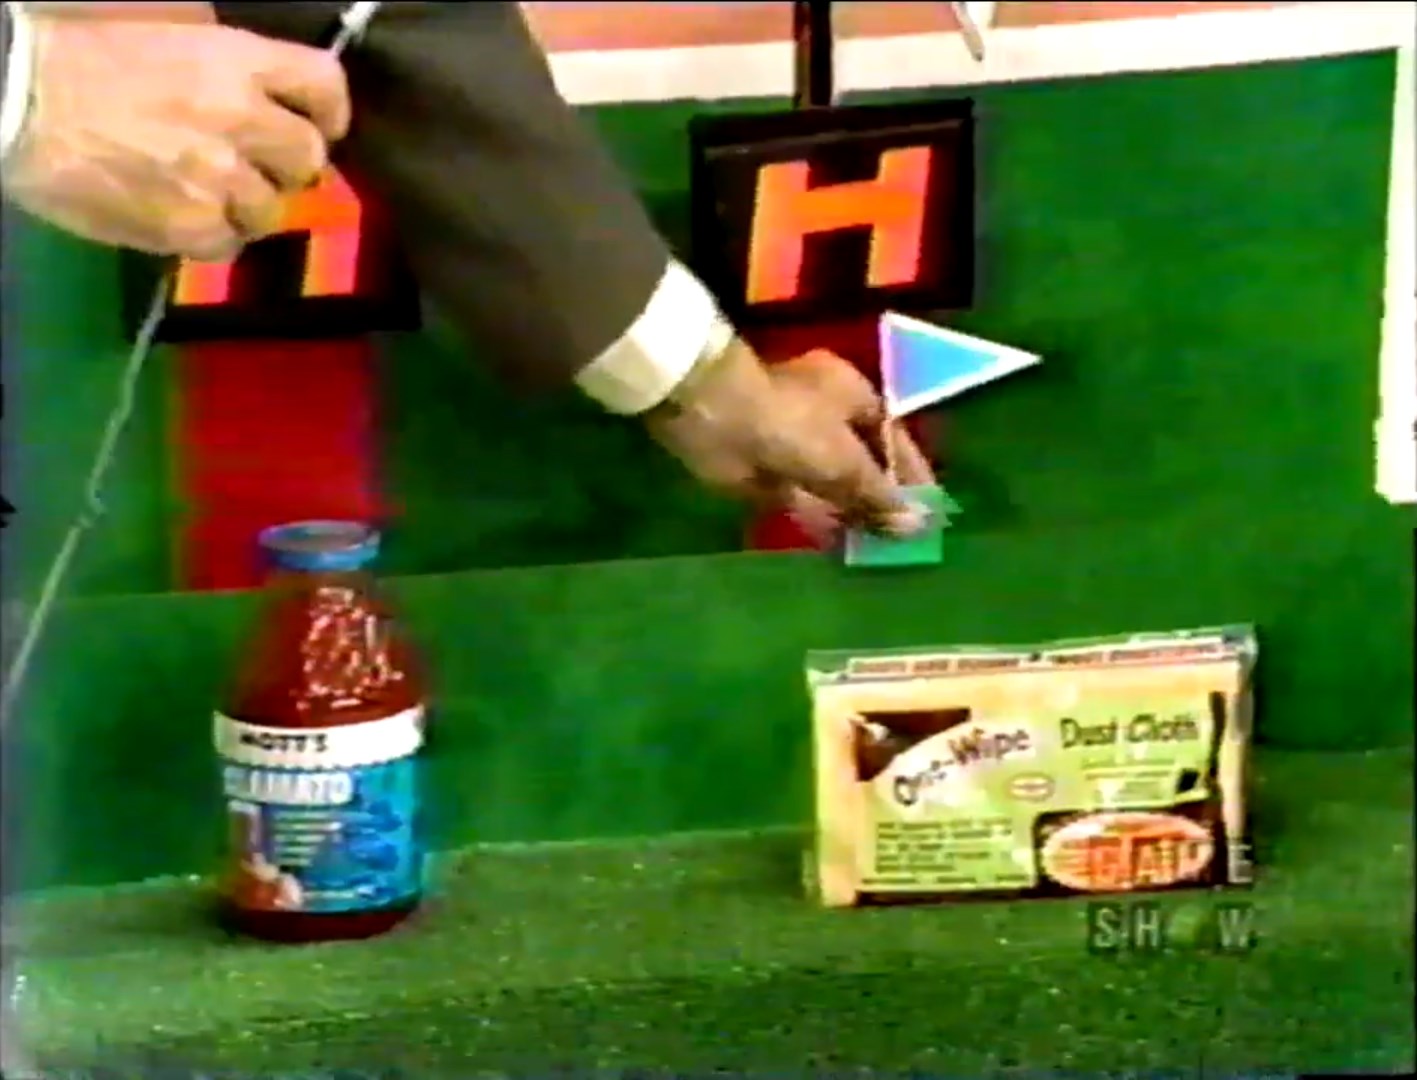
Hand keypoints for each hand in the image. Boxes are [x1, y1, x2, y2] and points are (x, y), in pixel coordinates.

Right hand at [4, 13, 350, 260]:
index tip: (318, 126)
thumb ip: (227, 67)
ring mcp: (220, 179)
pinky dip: (212, 237)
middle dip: (287, 166)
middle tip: (255, 167)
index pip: (325, 85)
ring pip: (271, 211)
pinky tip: (182, 218)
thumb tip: (265, 95)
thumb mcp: (167, 36)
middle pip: (308, 158)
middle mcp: (242, 120)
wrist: (15, 101)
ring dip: (247, 207)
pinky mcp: (190, 227)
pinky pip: (228, 245)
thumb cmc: (80, 59)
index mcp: (237, 62)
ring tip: (207, 194)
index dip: (328, 112)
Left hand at [644, 340, 932, 535]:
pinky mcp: (766, 474)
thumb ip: (878, 494)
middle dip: (881, 499)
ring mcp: (793, 445)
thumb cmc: (791, 424)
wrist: (713, 418)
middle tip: (905, 539)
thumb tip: (916, 524)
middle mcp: (824, 417)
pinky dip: (820, 521)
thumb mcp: (844, 460)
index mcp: (851, 395)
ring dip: (852, 515)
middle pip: (862, 462)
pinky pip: (802, 500)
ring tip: (879, 552)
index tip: (930, 509)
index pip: (893, 436)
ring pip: (832, 484)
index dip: (911, 473)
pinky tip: (841, 549)